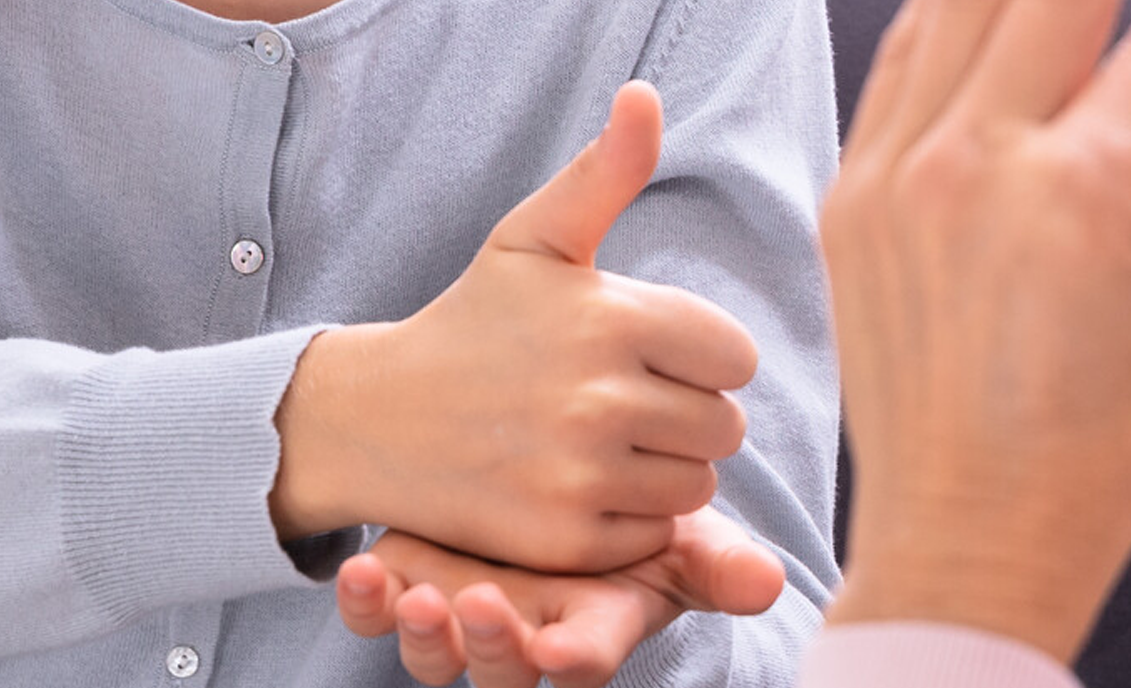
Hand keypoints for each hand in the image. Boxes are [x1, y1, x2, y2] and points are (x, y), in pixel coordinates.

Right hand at [275, 81, 762, 574]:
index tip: (646, 354)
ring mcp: (580, 474)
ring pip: (696, 485)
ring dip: (662, 470)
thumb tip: (646, 94)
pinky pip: (652, 535)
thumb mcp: (534, 239)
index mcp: (613, 318)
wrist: (378, 418)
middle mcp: (600, 398)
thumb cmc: (475, 322)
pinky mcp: (563, 539)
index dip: (700, 357)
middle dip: (686, 416)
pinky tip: (575, 486)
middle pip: (724, 428)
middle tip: (619, 401)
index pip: (736, 356)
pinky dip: (626, 519)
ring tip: (598, 443)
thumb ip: (605, 171)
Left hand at [332, 510, 789, 687]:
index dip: (576, 657)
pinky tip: (361, 569)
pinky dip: (366, 602)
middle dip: (491, 647)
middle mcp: (526, 630)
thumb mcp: (680, 528)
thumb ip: (718, 561)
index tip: (564, 649)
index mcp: (594, 621)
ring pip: (437, 655)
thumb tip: (770, 583)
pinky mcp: (411, 583)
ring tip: (419, 595)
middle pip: (505, 669)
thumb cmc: (629, 509)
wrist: (551, 463)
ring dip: (427, 636)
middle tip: (480, 604)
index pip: (588, 656)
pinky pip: (378, 615)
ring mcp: (465, 613)